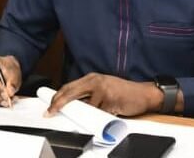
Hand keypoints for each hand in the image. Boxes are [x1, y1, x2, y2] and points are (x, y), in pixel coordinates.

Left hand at [47, 72, 162, 116]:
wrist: (143, 94)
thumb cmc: (123, 93)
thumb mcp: (102, 89)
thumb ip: (88, 95)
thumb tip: (71, 106)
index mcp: (91, 78)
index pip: (68, 87)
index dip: (57, 97)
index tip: (49, 107)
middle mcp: (95, 81)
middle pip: (70, 93)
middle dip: (59, 104)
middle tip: (50, 112)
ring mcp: (103, 89)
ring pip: (86, 107)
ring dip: (91, 113)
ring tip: (105, 108)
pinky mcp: (110, 99)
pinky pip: (99, 113)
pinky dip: (103, 116)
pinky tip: (112, 109)